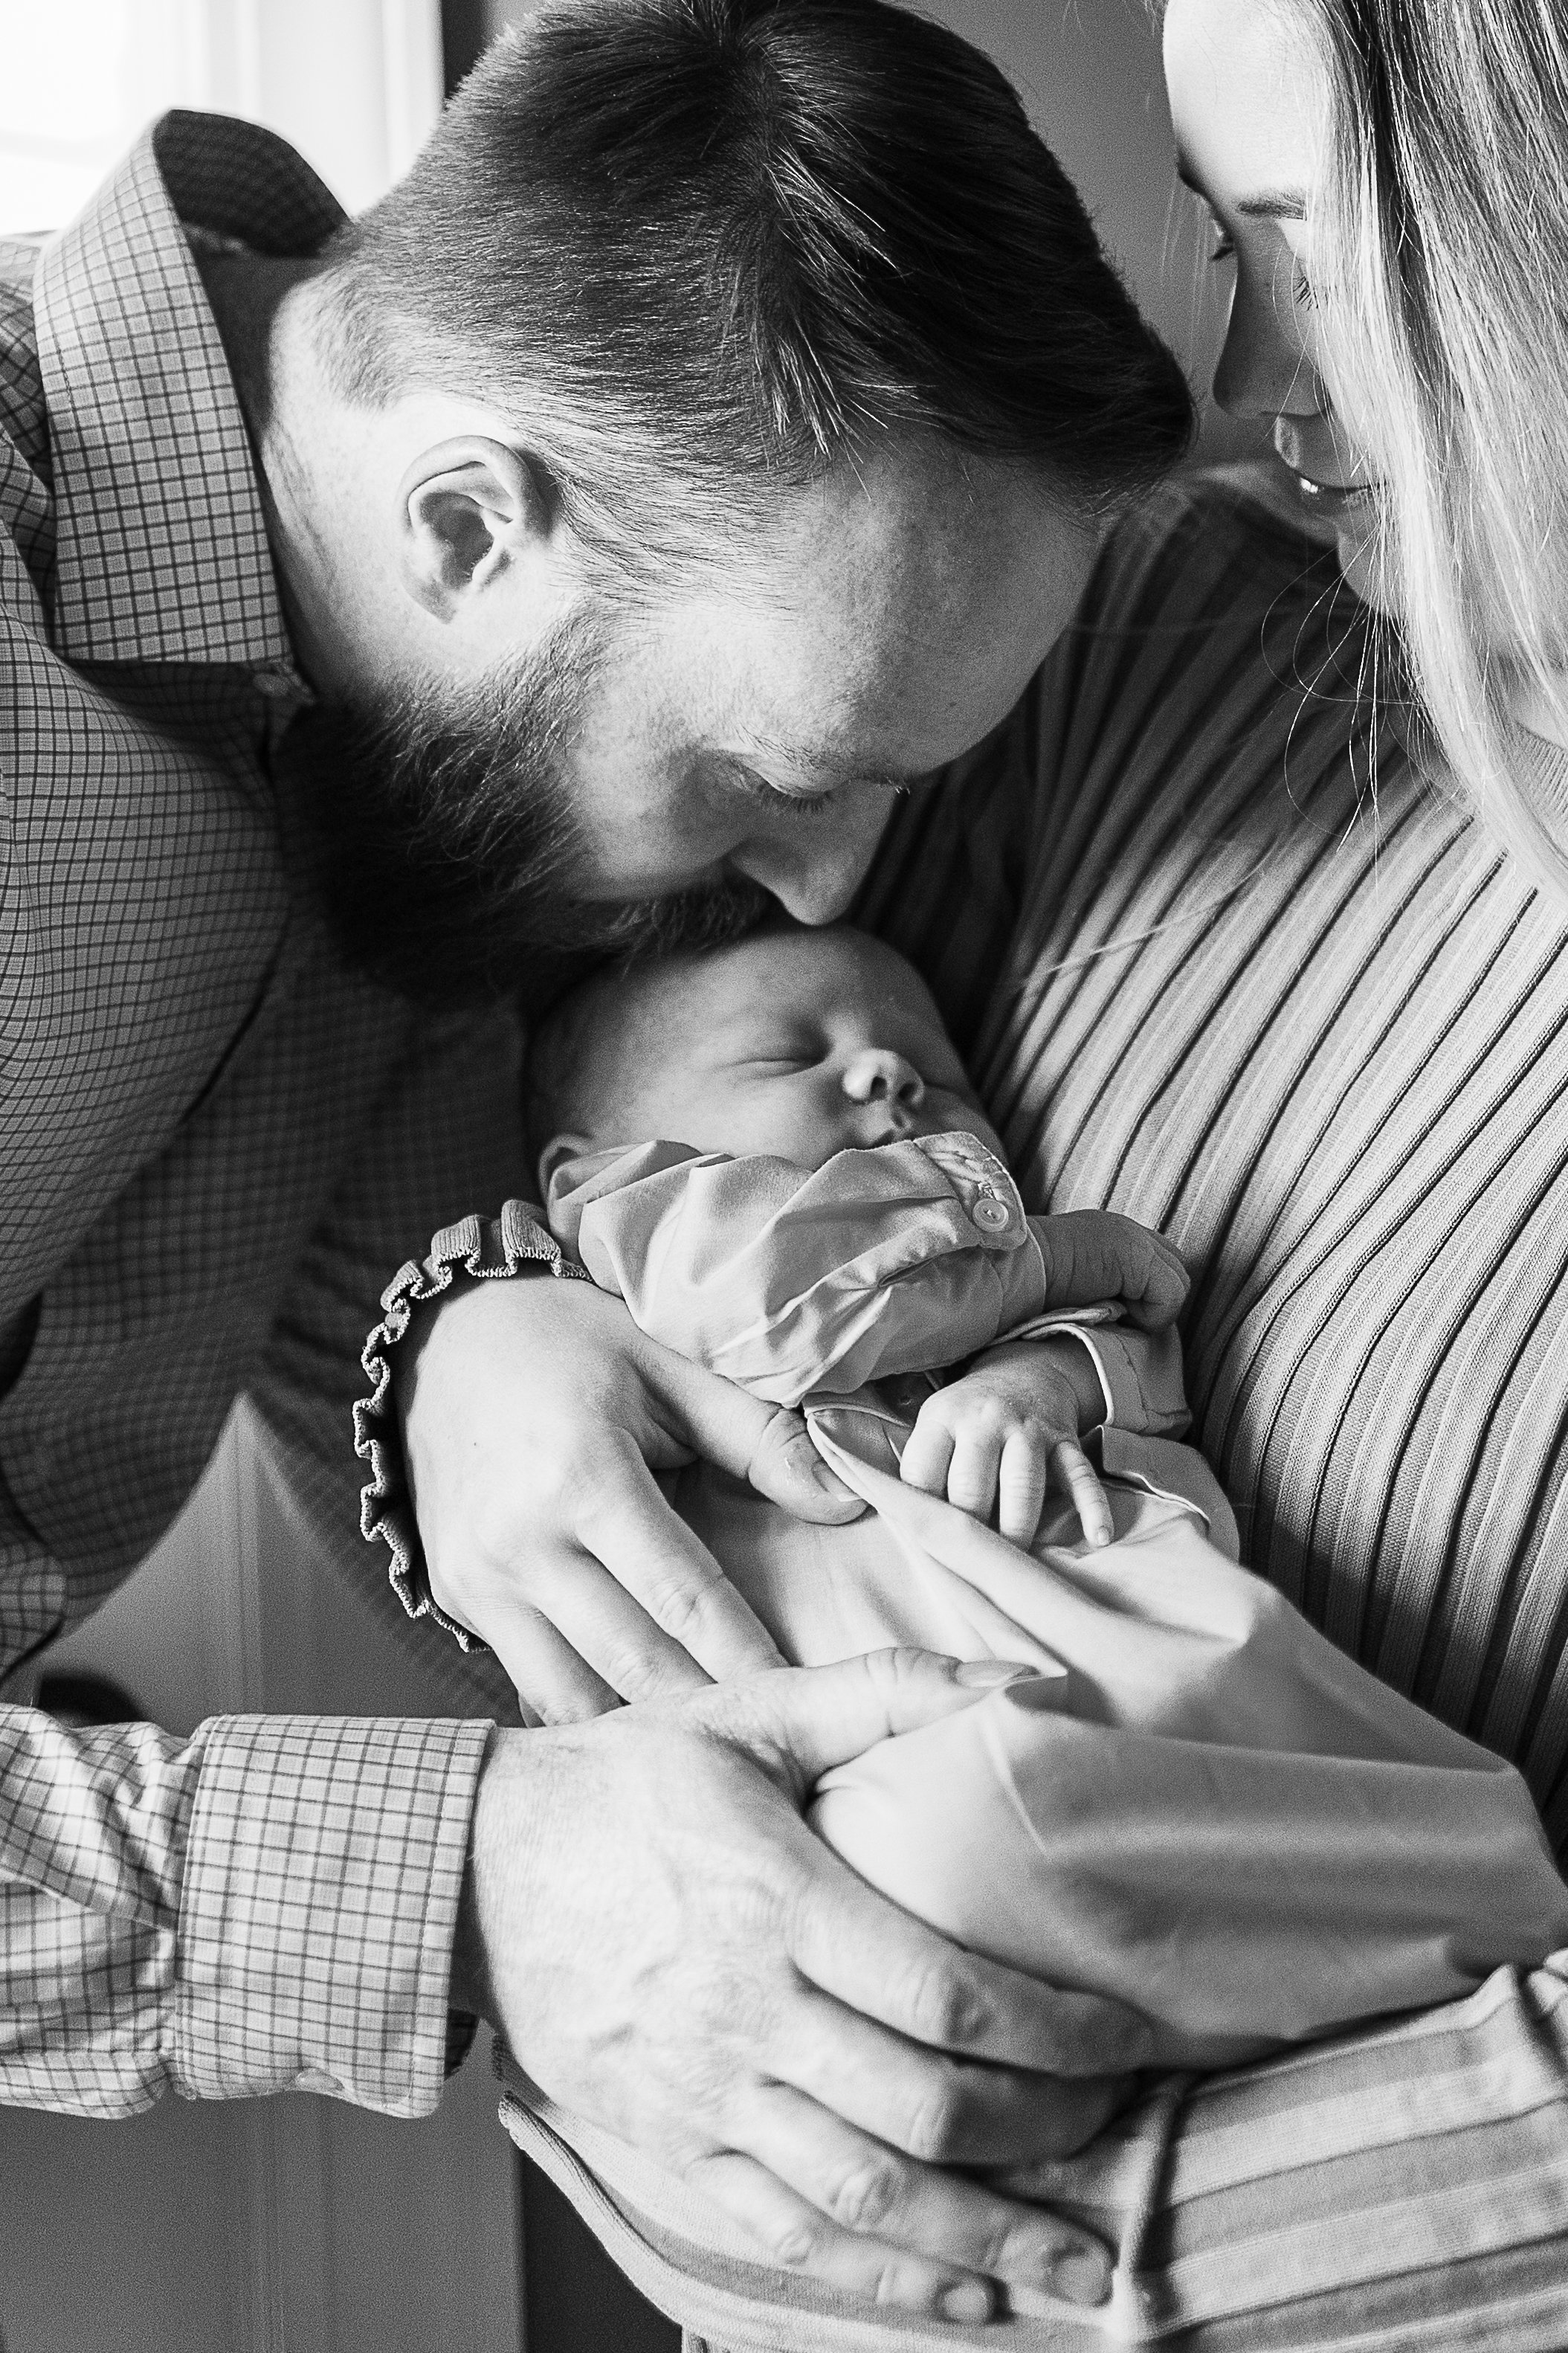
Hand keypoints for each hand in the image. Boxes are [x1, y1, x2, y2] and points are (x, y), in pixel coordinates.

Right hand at [400, 1274, 864, 1721]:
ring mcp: (478, 1578)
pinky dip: (585, 1713)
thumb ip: (761, 1438)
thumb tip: (849, 1502)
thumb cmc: (574, 1344)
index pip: (683, 1597)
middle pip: (631, 1662)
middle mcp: (521, 1540)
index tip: (805, 1707)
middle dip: (708, 1716)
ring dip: (643, 1732)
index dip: (747, 1660)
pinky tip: (640, 1735)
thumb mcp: (671, 1369)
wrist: (447, 1337)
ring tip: (715, 1753)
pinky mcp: (456, 1597)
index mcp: (583, 1476)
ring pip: (571, 1694)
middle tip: (775, 1751)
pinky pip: (528, 1680)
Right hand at [456, 1651, 1146, 2318]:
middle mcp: (747, 2010)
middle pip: (926, 2109)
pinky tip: (964, 2303)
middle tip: (1126, 2142)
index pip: (948, 1994)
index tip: (1132, 2044)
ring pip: (868, 2198)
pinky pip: (789, 2237)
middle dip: (1047, 2140)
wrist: (472, 1867)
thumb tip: (1028, 1678)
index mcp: (777, 1899)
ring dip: (987, 2244)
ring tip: (1081, 2275)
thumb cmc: (625, 1780)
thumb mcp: (748, 1710)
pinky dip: (883, 2284)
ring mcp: (705, 2094)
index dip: (1058, 2034)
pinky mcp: (672, 2145)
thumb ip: (889, 1688)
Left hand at [899, 1338, 1111, 1547]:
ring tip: (1012, 1562)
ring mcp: (1029, 1430)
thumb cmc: (968, 1417)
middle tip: (968, 1561)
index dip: (921, 1516)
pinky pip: (1081, 1476)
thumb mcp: (934, 1426)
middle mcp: (985, 1421)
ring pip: (1023, 1486)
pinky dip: (1093, 1507)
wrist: (1024, 1372)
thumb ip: (920, 1471)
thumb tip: (902, 1528)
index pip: (923, 1475)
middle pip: (972, 1485)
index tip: (925, 1545)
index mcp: (943, 1419)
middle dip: (969, 1530)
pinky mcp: (1064, 1440)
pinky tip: (1098, 1537)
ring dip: (1017, 1529)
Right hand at [1032, 1209, 1186, 1330]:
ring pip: (1178, 1284)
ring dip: (1151, 1310)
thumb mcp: (1074, 1285)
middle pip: (1176, 1269)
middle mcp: (1125, 1229)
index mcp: (1109, 1234)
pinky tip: (1114, 1315)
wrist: (1009, 1274)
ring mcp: (1133, 1237)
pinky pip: (1171, 1294)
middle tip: (1120, 1320)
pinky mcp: (1136, 1254)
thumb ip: (1104, 1287)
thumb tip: (1127, 1315)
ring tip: (1112, 1318)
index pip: (1158, 1260)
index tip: (1118, 1314)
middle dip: (1157, 1300)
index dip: (1149, 1293)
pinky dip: (1151, 1315)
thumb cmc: (1030, 1291)